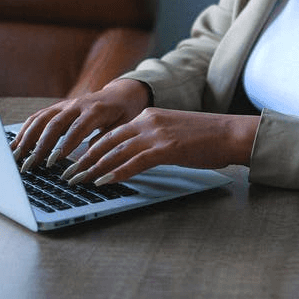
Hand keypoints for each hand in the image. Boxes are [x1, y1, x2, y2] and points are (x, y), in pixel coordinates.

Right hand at [11, 78, 151, 171]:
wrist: (121, 93)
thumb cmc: (124, 112)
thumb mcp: (123, 125)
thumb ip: (107, 139)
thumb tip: (89, 156)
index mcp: (96, 110)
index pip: (77, 128)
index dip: (65, 144)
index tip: (55, 160)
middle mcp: (77, 105)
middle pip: (54, 124)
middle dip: (40, 145)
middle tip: (30, 164)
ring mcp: (65, 104)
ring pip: (41, 119)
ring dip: (27, 138)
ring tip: (16, 156)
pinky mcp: (57, 107)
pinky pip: (38, 117)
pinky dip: (25, 130)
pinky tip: (16, 144)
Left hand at [60, 108, 259, 185]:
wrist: (231, 133)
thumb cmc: (207, 137)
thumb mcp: (174, 133)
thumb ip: (153, 140)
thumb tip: (136, 156)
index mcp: (149, 116)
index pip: (111, 133)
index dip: (90, 149)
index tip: (76, 162)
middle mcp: (147, 121)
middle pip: (107, 141)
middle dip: (83, 160)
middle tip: (67, 175)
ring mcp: (156, 133)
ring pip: (116, 152)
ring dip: (93, 169)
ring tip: (78, 182)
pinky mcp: (166, 148)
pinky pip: (135, 162)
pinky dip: (117, 172)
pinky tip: (104, 182)